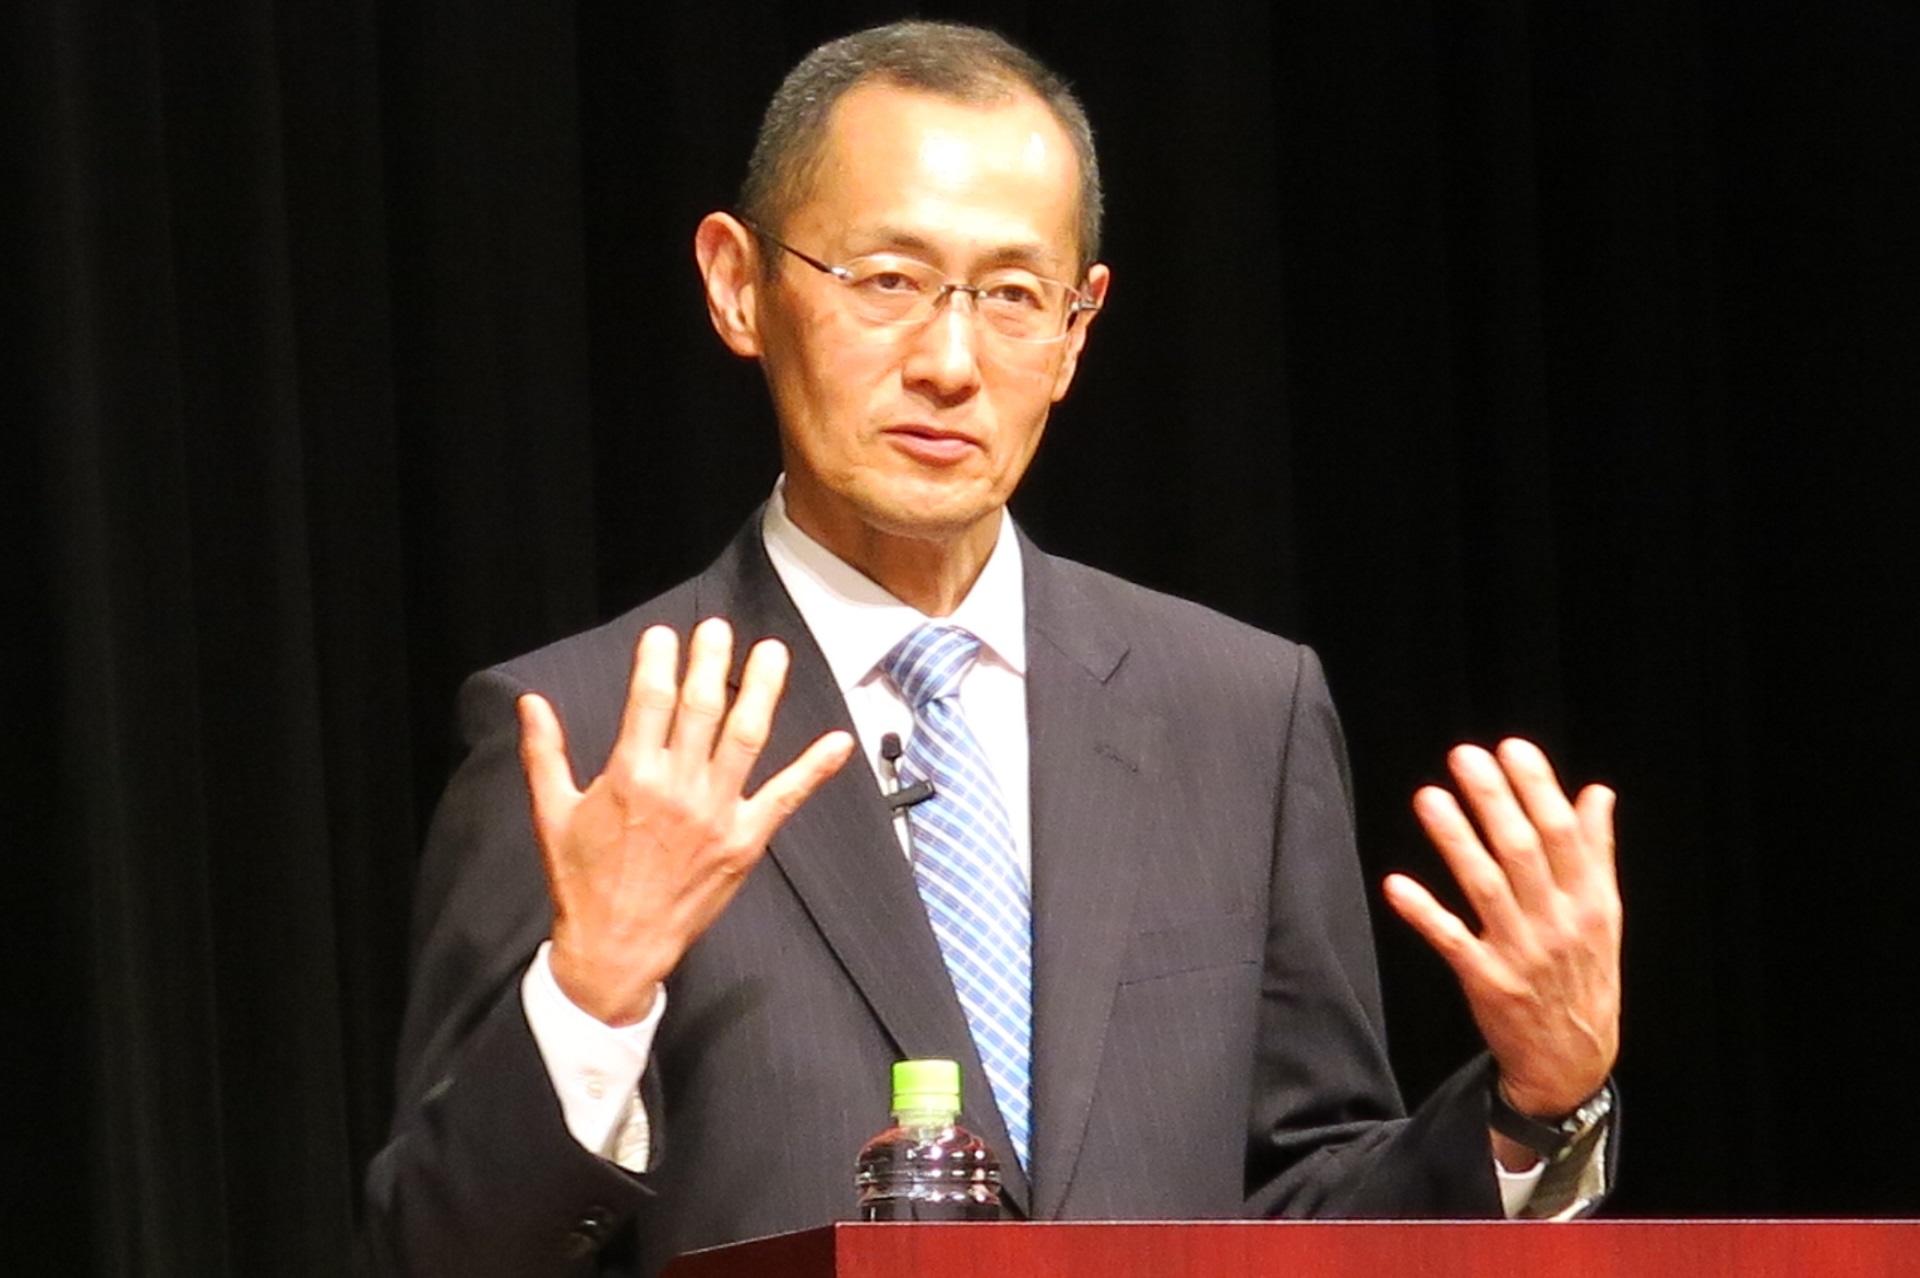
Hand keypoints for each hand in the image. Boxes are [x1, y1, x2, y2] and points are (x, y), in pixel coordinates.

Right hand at [517, 618, 854, 1024]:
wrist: (615, 948)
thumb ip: (545, 753)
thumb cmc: (581, 881)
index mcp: (631, 775)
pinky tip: (840, 742)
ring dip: (763, 691)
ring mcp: (717, 813)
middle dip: (712, 661)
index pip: (650, 700)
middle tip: (719, 629)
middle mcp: (678, 787)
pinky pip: (787, 797)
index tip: (665, 635)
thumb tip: (529, 702)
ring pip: (747, 737)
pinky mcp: (745, 841)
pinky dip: (815, 769)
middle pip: (703, 707)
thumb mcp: (552, 814)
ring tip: (773, 654)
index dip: (659, 661)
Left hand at [1383, 739, 1620, 1121]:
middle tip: (1464, 756)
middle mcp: (1559, 923)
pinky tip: (1396, 884)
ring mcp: (1521, 953)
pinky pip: (1452, 941)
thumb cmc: (1587, 976)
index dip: (1537, 788)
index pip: (1563, 833)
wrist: (1574, 1062)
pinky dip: (1425, 913)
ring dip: (1456, 841)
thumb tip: (1596, 793)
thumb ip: (1597, 852)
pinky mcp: (1487, 982)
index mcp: (1590, 902)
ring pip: (1485, 888)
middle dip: (1493, 800)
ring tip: (1429, 797)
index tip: (1511, 748)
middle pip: (1523, 851)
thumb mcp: (1605, 915)